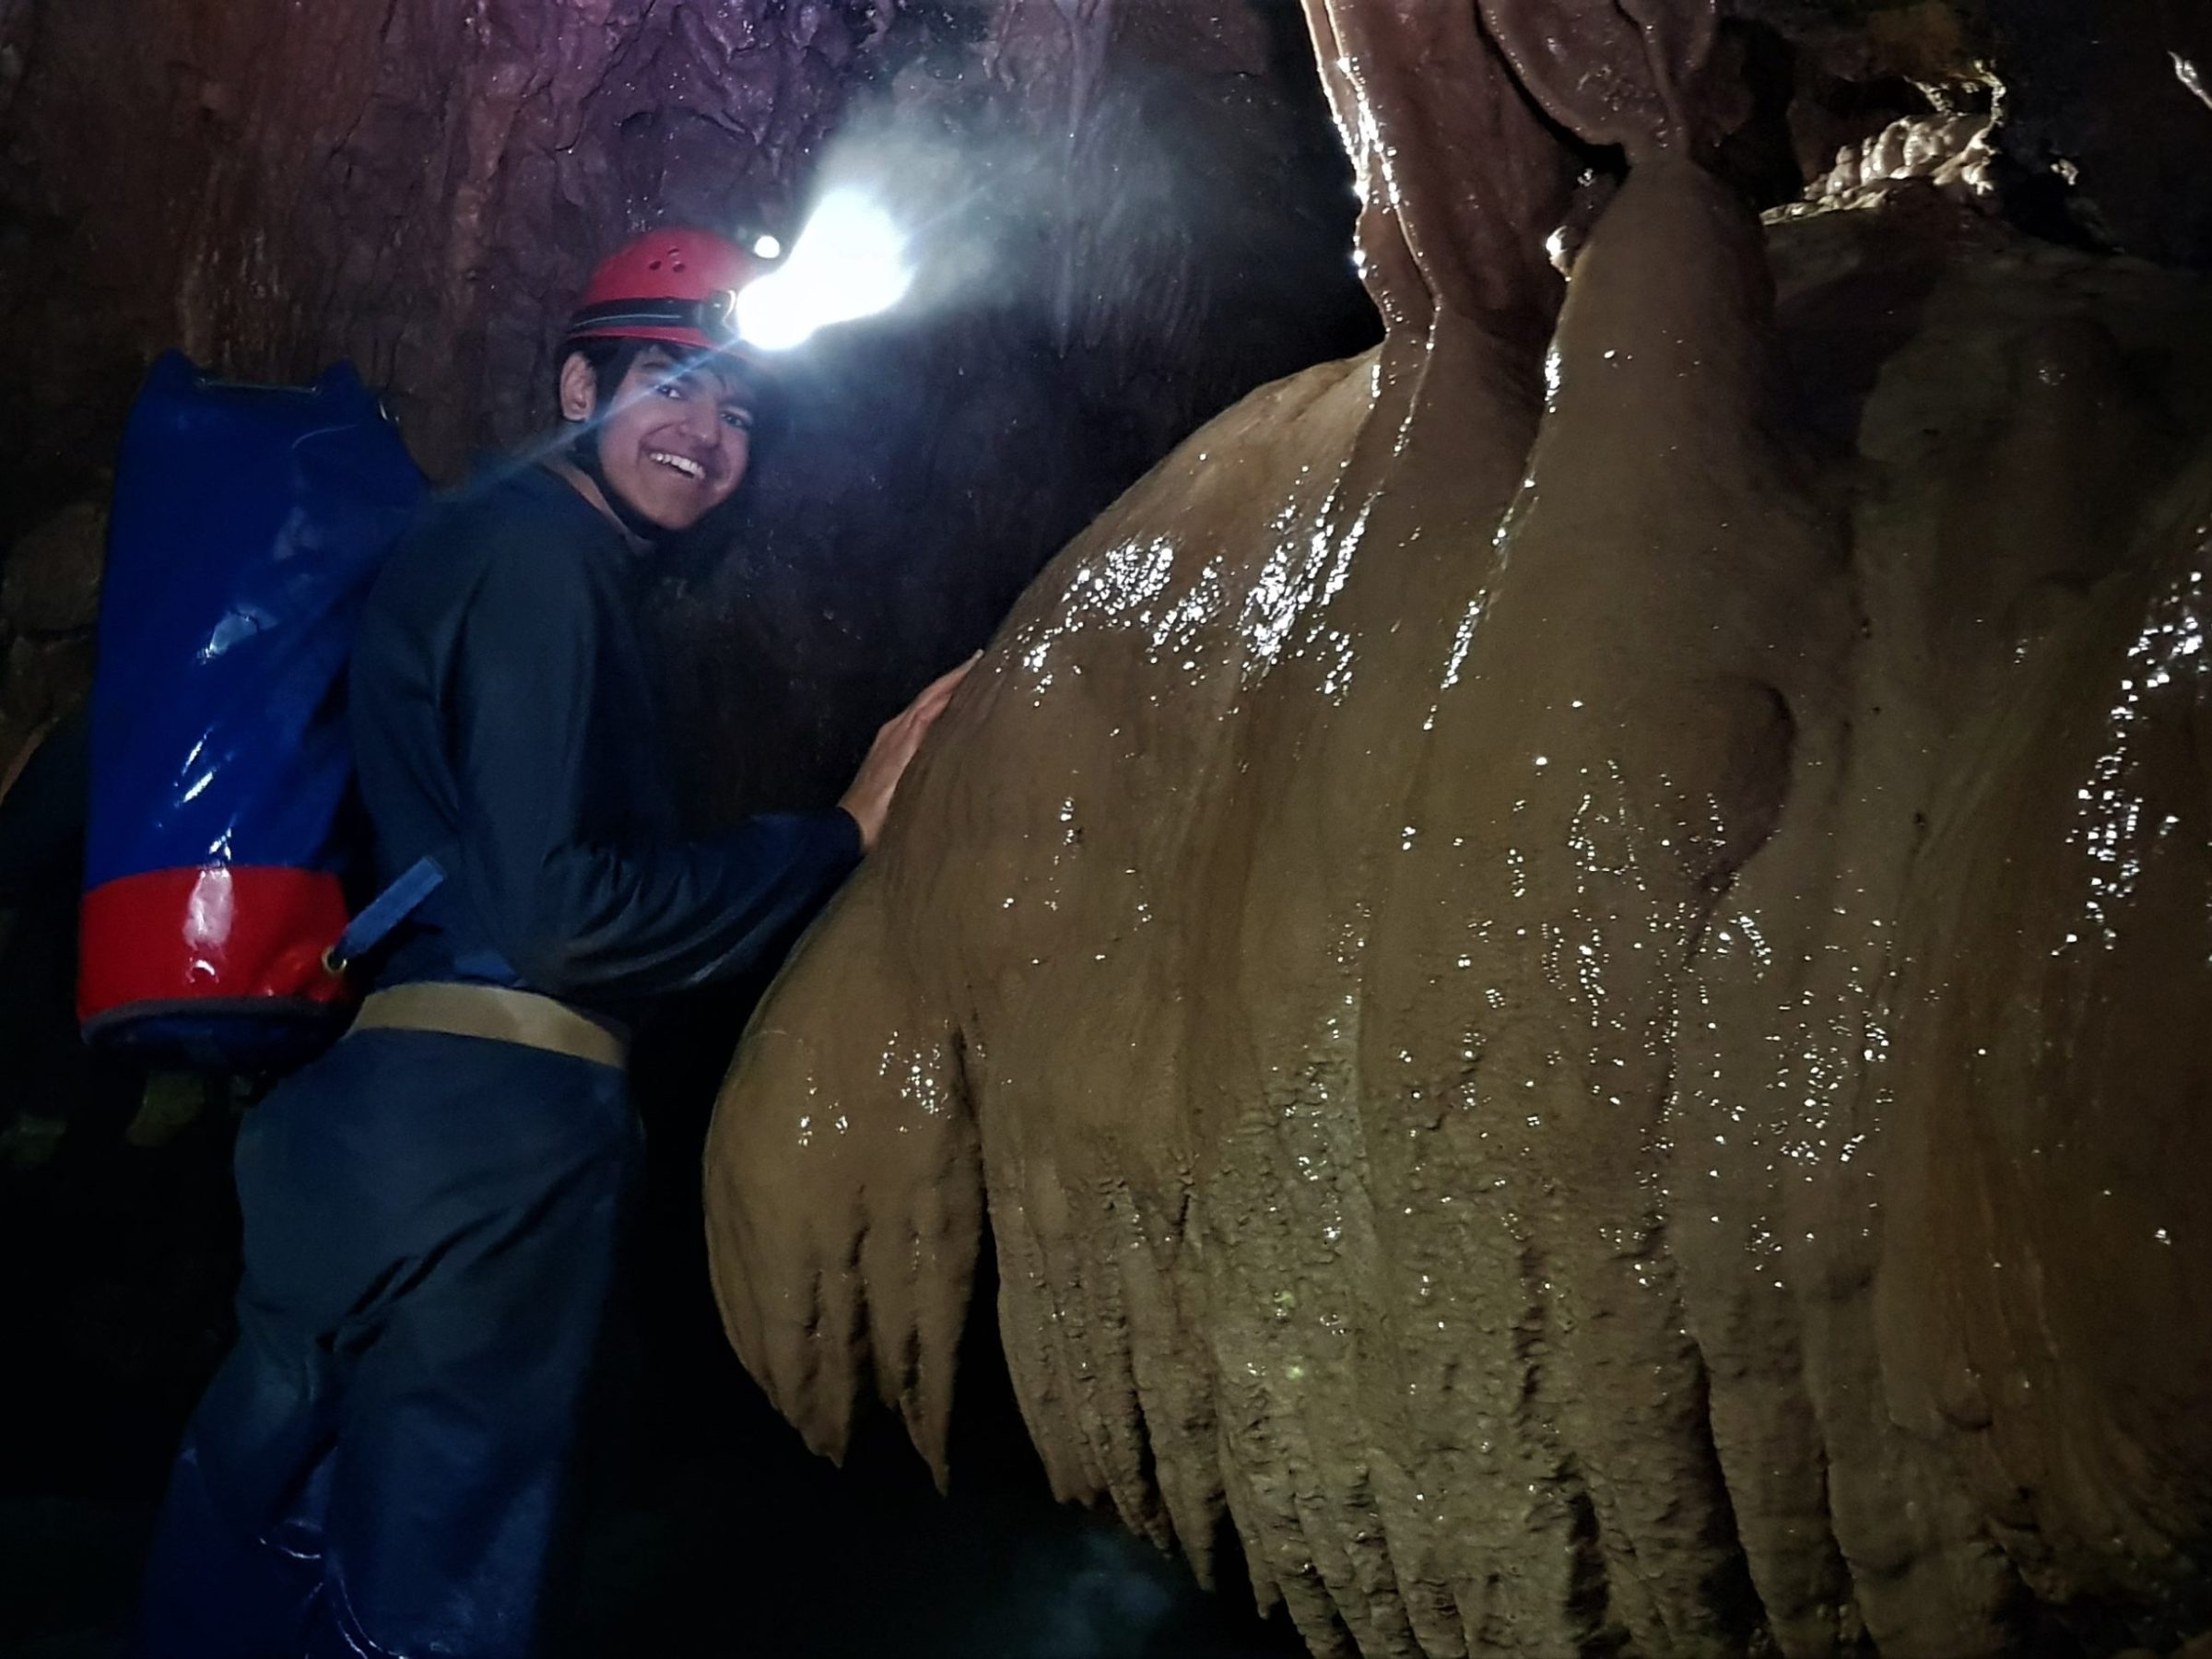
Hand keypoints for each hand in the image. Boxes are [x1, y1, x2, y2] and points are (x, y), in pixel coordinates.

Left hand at [839, 654, 975, 852]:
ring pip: (922, 707)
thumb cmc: (878, 813)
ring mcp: (889, 740)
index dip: (954, 679)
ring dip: (943, 693)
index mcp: (901, 734)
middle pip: (927, 697)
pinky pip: (916, 721)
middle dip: (952, 680)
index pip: (932, 698)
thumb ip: (918, 751)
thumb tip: (943, 721)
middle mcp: (895, 731)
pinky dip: (933, 711)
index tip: (977, 661)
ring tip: (968, 685)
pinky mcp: (888, 752)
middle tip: (979, 664)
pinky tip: (943, 716)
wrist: (848, 830)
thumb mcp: (903, 781)